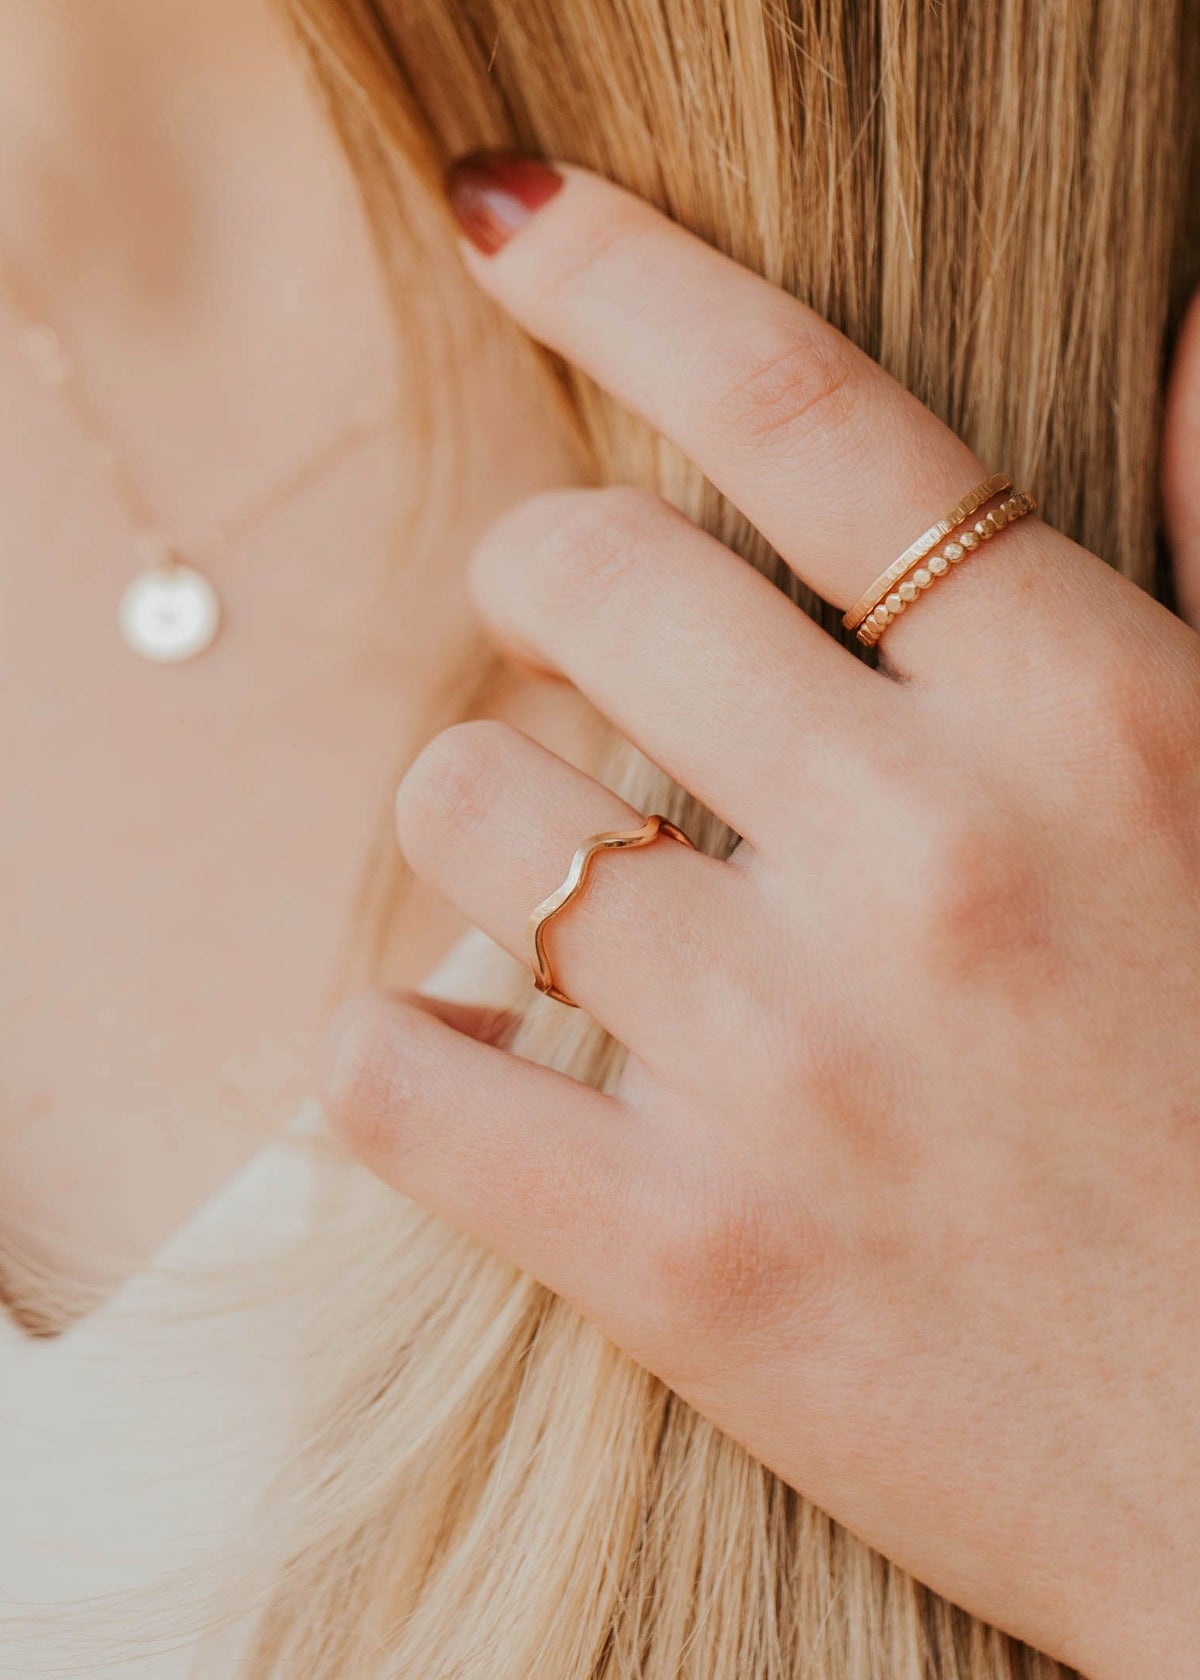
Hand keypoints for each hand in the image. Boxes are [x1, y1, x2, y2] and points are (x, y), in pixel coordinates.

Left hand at [322, 158, 1199, 1679]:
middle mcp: (928, 855)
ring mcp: (791, 1063)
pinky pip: (400, 1074)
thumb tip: (1191, 342)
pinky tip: (450, 1039)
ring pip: (469, 805)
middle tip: (576, 650)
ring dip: (476, 814)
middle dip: (545, 581)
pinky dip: (386, 1036)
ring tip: (550, 880)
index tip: (511, 213)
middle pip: (585, 574)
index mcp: (1089, 722)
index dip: (630, 274)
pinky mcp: (685, 1260)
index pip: (806, 411)